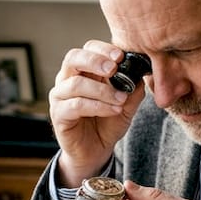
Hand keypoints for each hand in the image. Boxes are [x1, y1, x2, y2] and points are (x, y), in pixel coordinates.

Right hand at [48, 41, 145, 186]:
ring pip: (76, 84)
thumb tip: (142, 73)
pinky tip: (114, 110)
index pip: (88, 48)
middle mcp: (67, 79)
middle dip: (95, 60)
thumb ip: (133, 89)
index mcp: (84, 71)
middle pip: (73, 58)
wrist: (96, 151)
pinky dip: (97, 106)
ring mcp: (60, 97)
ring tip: (121, 99)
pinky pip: (76, 105)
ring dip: (102, 90)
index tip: (121, 56)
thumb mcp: (126, 104)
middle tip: (114, 68)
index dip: (103, 49)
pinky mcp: (59, 115)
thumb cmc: (107, 123)